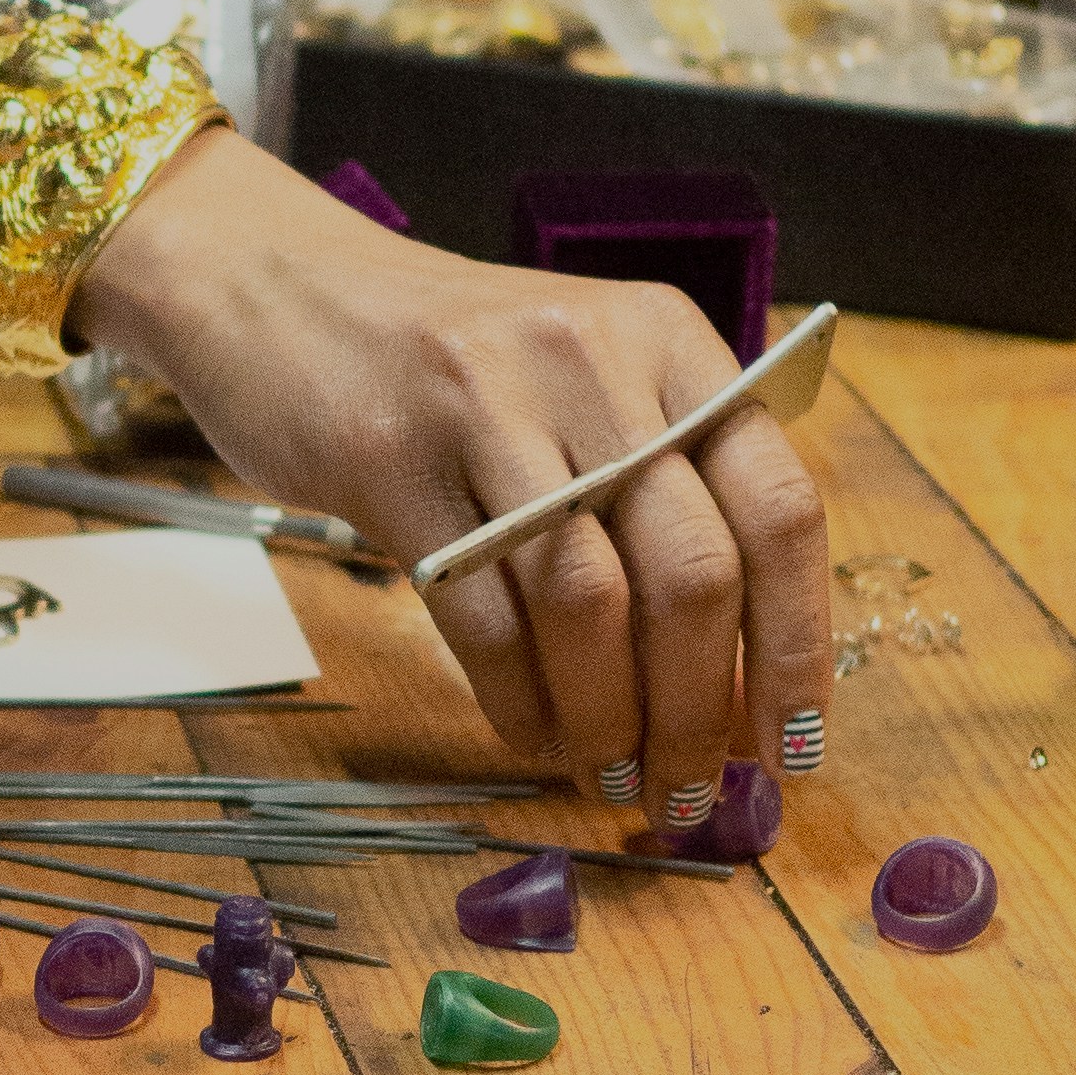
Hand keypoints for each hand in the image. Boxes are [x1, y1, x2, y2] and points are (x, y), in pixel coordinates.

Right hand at [79, 131, 832, 827]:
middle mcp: (594, 362)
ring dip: (608, 718)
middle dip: (696, 710)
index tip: (788, 744)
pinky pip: (479, 615)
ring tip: (607, 775)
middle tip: (683, 787)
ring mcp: (489, 405)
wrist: (277, 287)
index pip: (779, 508)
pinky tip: (531, 735)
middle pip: (691, 572)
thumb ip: (667, 488)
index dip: (798, 645)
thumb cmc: (451, 363)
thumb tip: (743, 674)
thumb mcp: (585, 379)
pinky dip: (517, 700)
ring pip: (587, 604)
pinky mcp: (391, 460)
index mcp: (670, 343)